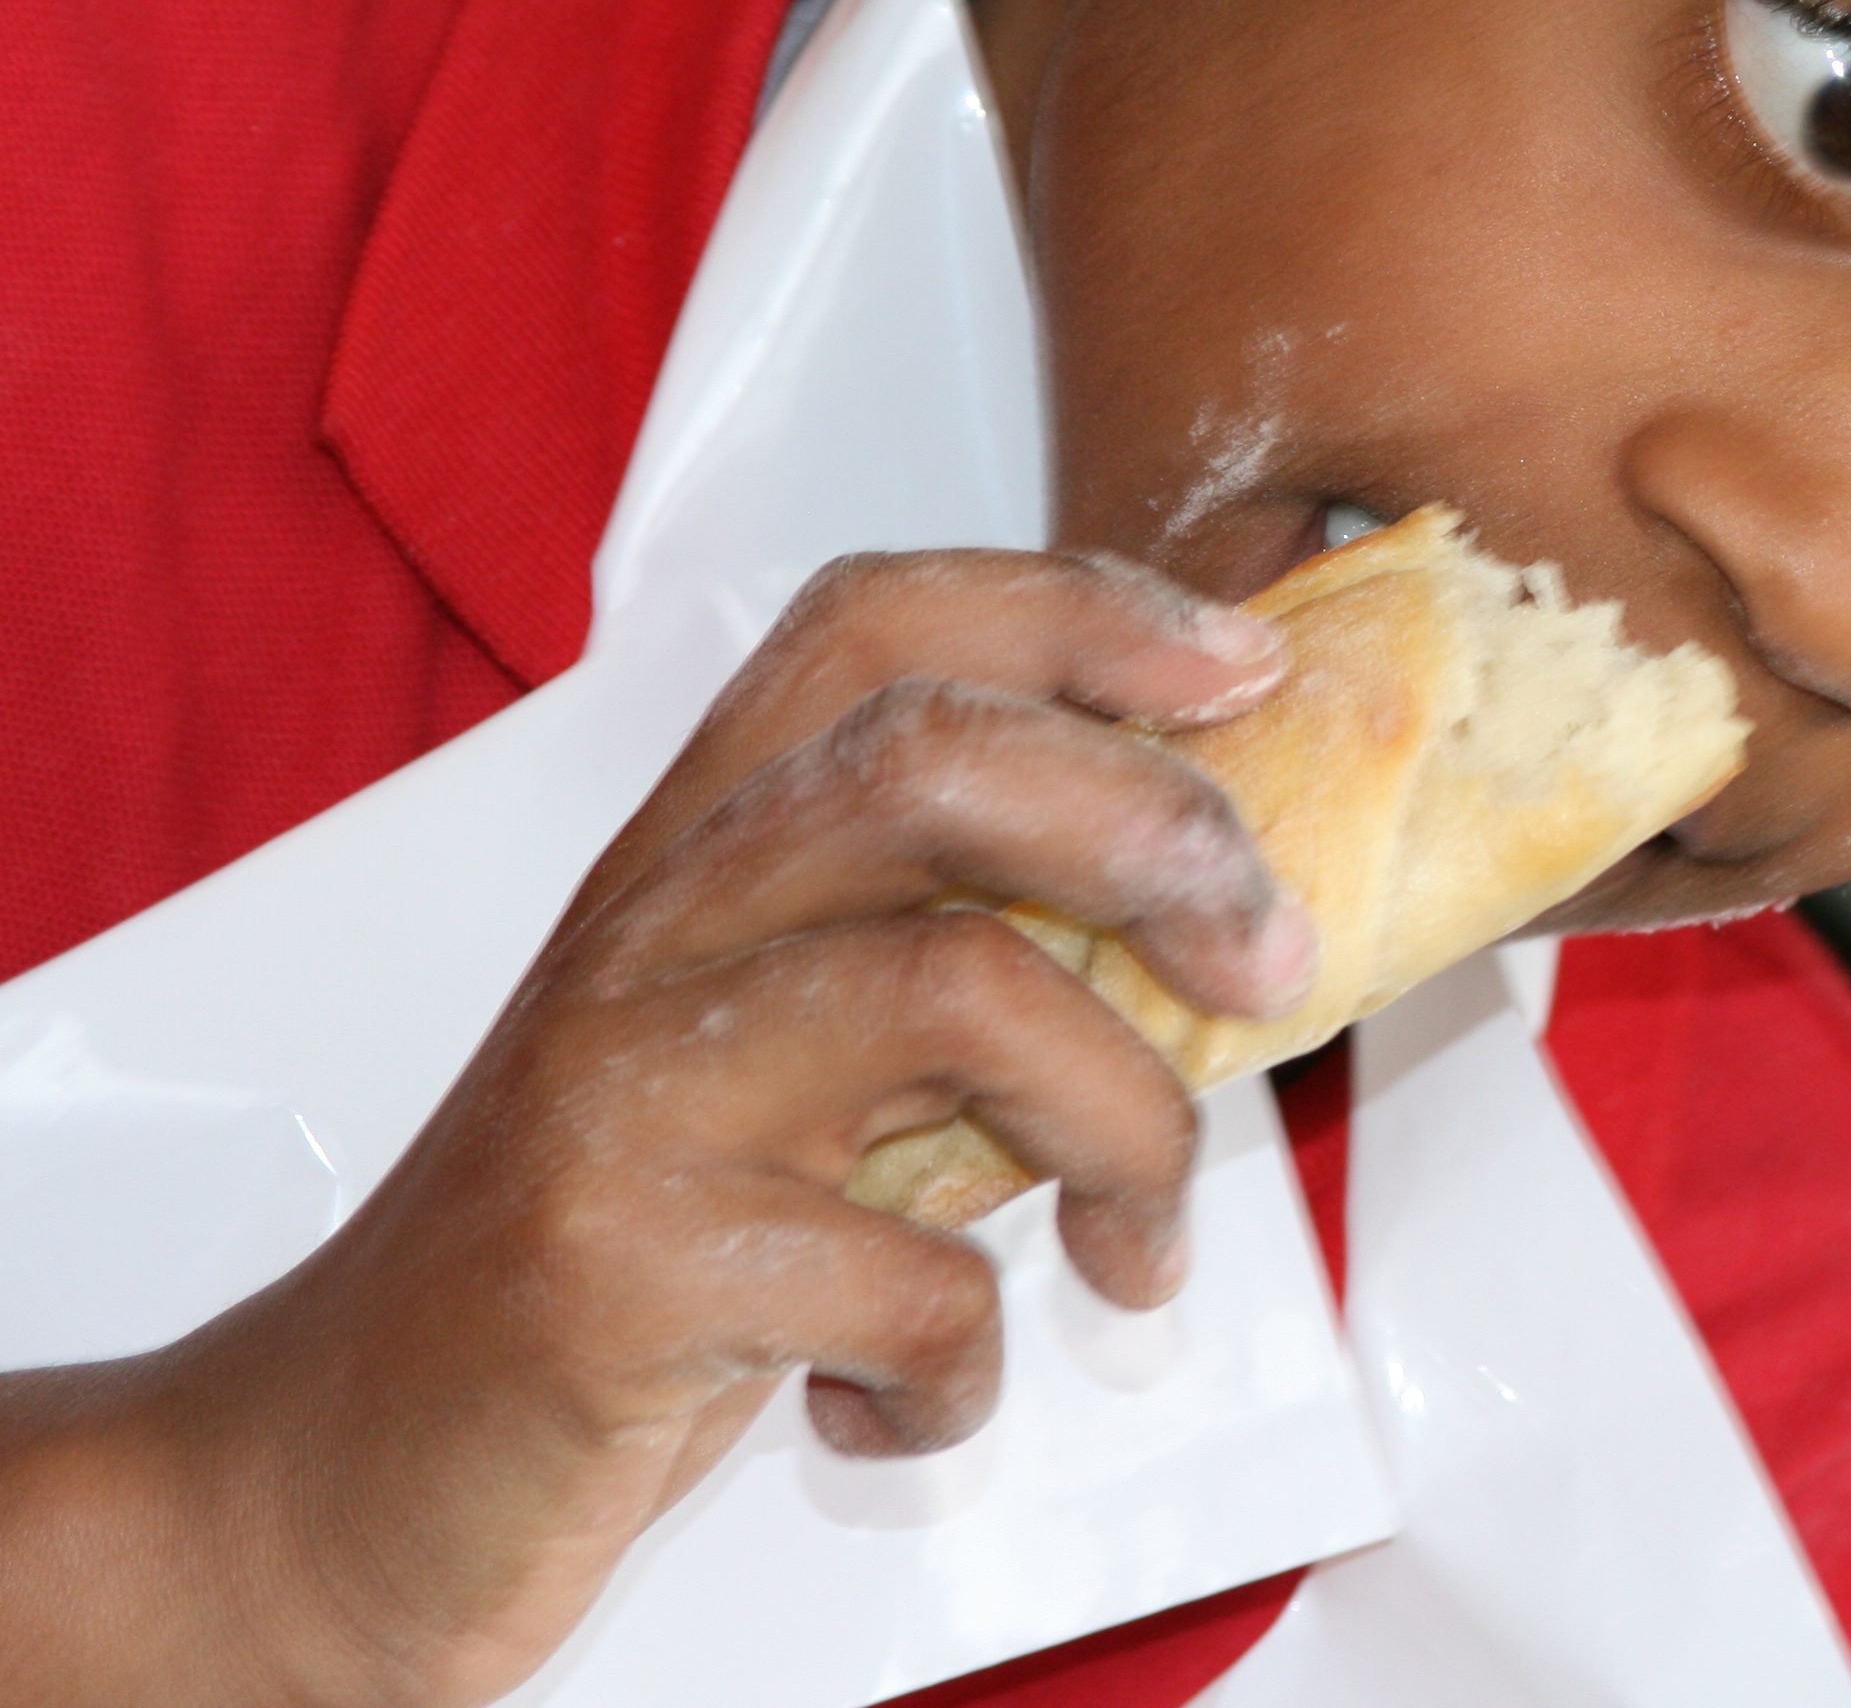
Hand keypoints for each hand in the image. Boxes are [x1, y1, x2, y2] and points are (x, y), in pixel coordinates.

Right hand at [0, 549, 1310, 1706]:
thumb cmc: (616, 1255)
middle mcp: (652, 928)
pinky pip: (910, 1280)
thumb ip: (955, 957)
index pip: (878, 624)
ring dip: (1130, 1128)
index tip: (1244, 673)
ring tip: (1140, 1244)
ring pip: (959, 988)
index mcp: (697, 852)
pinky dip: (970, 1368)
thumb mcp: (787, 1062)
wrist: (339, 1477)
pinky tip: (920, 1401)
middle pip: (937, 760)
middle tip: (1273, 964)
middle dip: (1161, 834)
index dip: (1080, 611)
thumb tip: (1221, 908)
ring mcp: (624, 1087)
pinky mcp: (613, 1268)